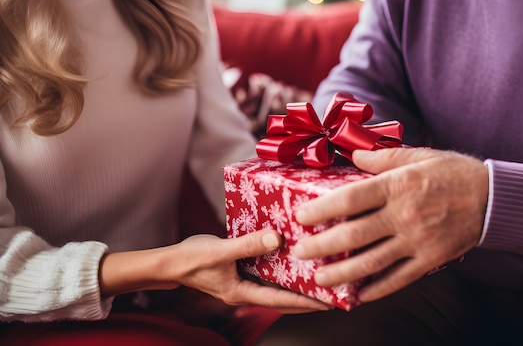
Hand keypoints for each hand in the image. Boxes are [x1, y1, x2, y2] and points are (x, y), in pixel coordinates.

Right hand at [172, 230, 330, 312]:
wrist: (172, 262)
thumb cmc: (192, 259)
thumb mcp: (220, 251)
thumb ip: (248, 245)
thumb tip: (276, 239)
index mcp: (242, 292)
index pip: (281, 301)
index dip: (306, 302)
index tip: (327, 301)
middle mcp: (247, 290)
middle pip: (284, 298)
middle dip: (308, 297)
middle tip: (332, 291)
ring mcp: (245, 281)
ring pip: (277, 285)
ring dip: (296, 282)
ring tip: (319, 275)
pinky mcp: (242, 271)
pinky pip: (267, 272)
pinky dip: (281, 268)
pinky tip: (292, 257)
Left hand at [292, 147, 488, 302]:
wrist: (493, 198)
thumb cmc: (451, 173)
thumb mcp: (417, 155)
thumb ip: (382, 158)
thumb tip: (354, 156)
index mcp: (397, 186)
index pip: (350, 199)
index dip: (321, 209)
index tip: (301, 216)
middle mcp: (404, 215)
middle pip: (353, 235)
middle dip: (321, 246)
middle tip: (299, 251)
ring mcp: (417, 241)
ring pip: (371, 263)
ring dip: (341, 273)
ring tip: (319, 279)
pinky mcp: (430, 260)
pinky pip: (399, 279)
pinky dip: (376, 289)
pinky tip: (358, 295)